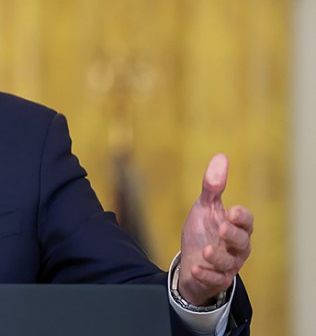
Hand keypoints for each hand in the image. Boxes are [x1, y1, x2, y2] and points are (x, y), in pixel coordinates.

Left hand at [178, 153, 252, 305]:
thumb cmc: (203, 231)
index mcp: (236, 227)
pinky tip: (196, 267)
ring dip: (218, 257)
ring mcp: (228, 265)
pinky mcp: (217, 280)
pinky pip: (215, 280)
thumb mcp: (205, 207)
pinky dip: (206, 274)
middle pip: (243, 243)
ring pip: (230, 263)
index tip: (233, 211)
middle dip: (234, 236)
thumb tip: (221, 156)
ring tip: (205, 251)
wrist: (191, 261)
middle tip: (222, 229)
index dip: (242, 217)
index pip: (246, 222)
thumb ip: (213, 186)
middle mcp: (236, 247)